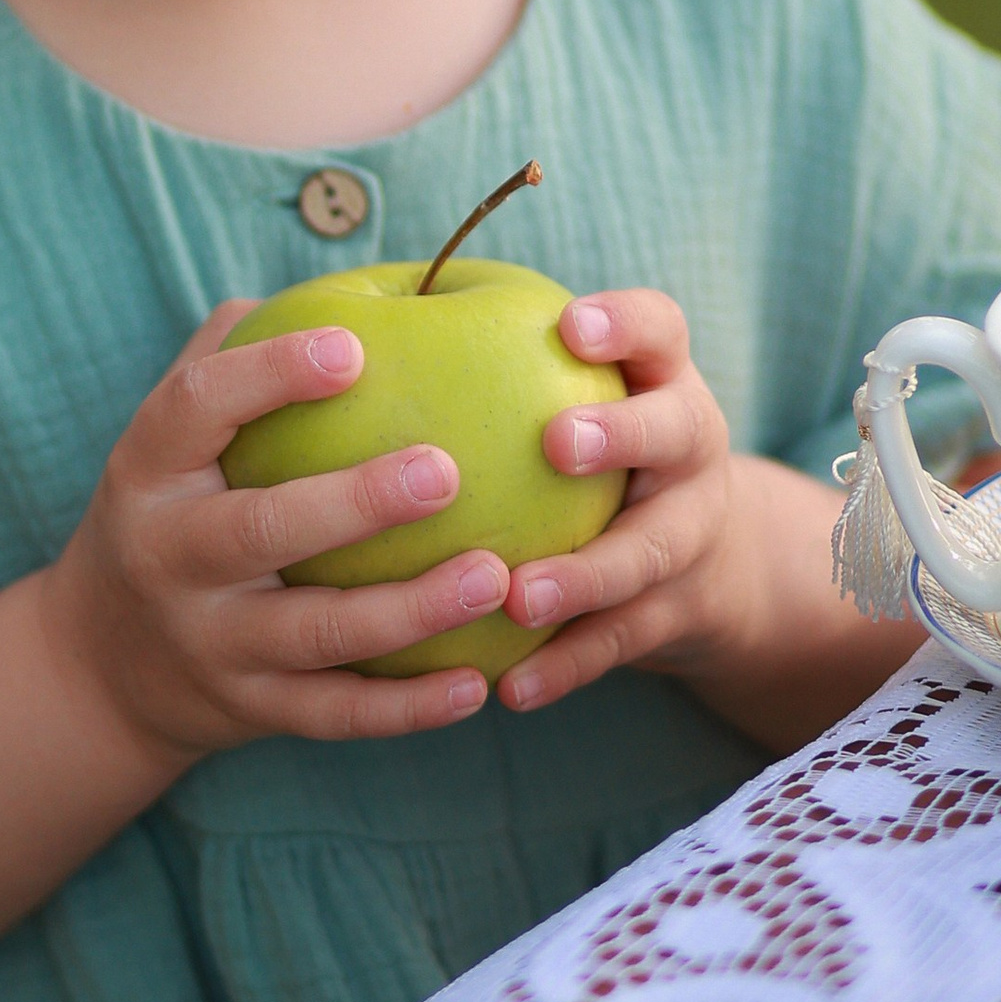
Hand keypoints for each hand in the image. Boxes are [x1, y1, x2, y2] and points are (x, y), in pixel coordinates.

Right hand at [41, 306, 511, 762]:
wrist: (100, 665)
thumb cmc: (175, 504)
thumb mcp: (174, 434)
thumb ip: (242, 351)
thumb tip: (363, 283)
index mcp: (149, 469)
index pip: (195, 408)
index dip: (269, 374)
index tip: (353, 347)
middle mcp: (169, 556)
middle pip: (257, 531)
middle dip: (353, 504)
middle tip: (445, 470)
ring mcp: (209, 642)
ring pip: (313, 634)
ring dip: (409, 611)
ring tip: (495, 574)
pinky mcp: (250, 710)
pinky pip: (336, 714)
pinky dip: (407, 707)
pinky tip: (479, 682)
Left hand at [493, 287, 755, 714]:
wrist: (700, 558)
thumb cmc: (585, 449)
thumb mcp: (567, 392)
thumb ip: (480, 354)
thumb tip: (300, 313)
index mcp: (659, 378)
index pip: (660, 328)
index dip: (625, 322)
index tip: (571, 326)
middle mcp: (688, 449)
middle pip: (675, 432)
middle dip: (622, 434)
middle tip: (554, 443)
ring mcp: (689, 534)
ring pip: (646, 555)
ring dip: (584, 578)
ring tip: (518, 597)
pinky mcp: (675, 613)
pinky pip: (618, 643)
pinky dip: (565, 666)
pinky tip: (510, 689)